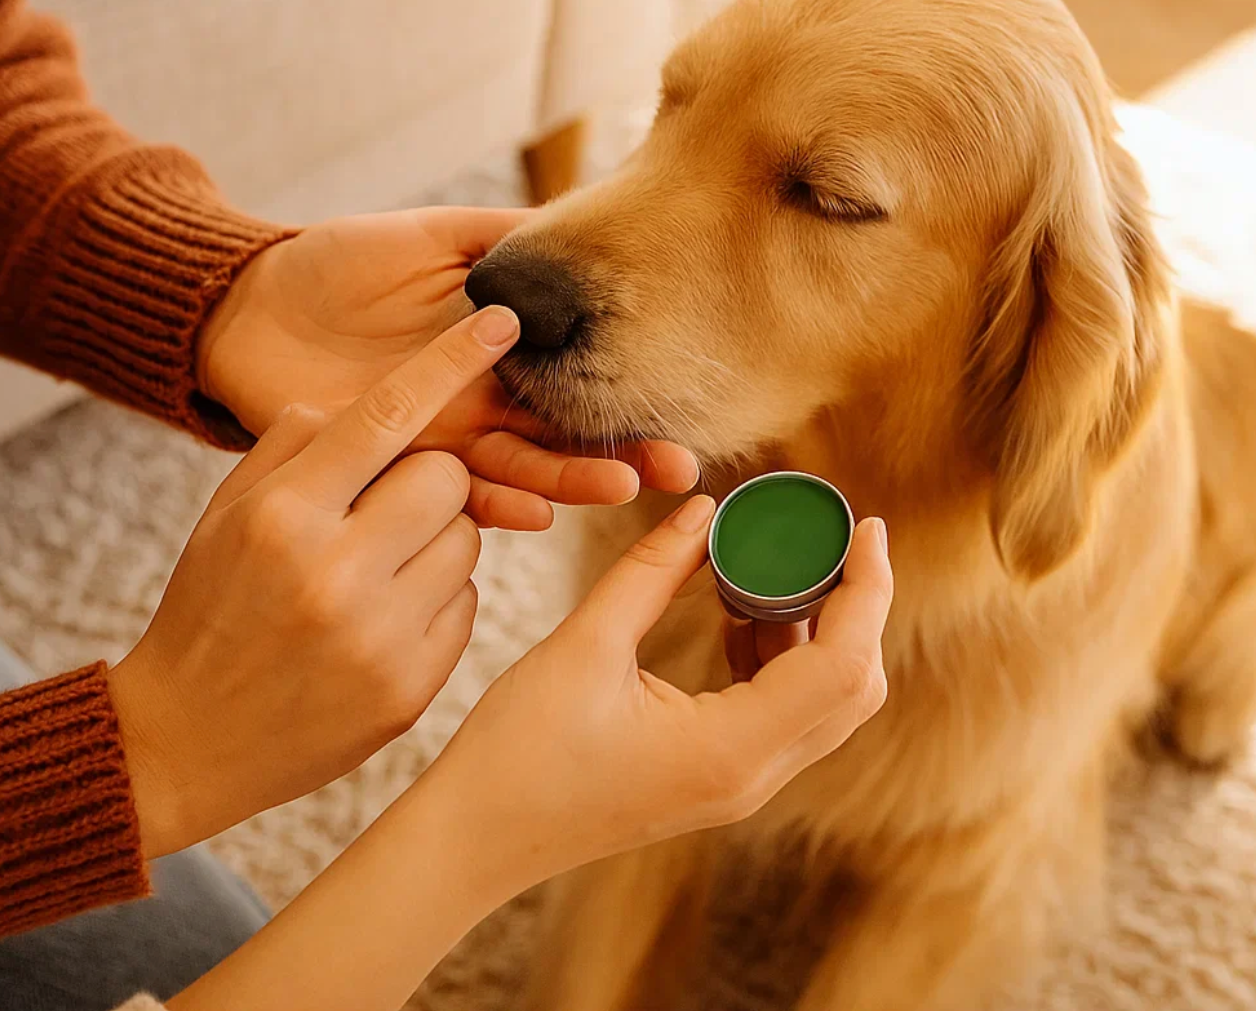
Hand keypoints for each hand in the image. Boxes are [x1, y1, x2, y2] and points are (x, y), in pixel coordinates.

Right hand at [109, 305, 522, 858]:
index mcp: (283, 516)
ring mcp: (380, 638)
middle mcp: (335, 573)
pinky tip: (385, 620)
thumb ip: (293, 445)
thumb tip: (373, 401)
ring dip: (436, 540)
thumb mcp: (225, 514)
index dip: (450, 362)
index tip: (503, 322)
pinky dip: (438, 600)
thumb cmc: (209, 606)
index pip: (386, 416)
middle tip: (387, 509)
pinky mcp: (412, 688)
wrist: (185, 744)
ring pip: (468, 539)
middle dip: (429, 481)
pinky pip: (468, 603)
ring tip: (378, 572)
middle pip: (448, 477)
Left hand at [197, 208, 698, 528]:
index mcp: (493, 354)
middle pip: (559, 438)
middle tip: (678, 473)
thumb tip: (579, 225)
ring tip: (619, 491)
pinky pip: (443, 489)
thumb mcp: (428, 236)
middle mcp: (476, 404)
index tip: (681, 423)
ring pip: (514, 467)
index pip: (575, 385)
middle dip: (620, 458)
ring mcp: (435, 437)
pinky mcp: (387, 461)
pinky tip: (533, 514)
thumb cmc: (335, 265)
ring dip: (568, 483)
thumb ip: (501, 239)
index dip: (628, 404)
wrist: (248, 306)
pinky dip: (487, 505)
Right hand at [428, 504, 892, 887]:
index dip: (867, 591)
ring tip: (777, 561)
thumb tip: (706, 510)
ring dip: (817, 627)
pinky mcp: (717, 777)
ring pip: (822, 703)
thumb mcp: (585, 642)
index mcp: (729, 751)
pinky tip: (737, 609)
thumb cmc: (520, 748)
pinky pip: (781, 713)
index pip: (843, 666)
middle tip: (830, 536)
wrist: (478, 836)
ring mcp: (737, 785)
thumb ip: (653, 570)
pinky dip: (780, 654)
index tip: (865, 527)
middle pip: (852, 689)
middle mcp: (750, 777)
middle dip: (855, 605)